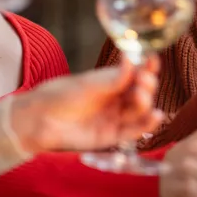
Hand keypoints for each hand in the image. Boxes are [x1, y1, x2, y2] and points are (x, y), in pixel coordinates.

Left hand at [8, 57, 162, 153]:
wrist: (40, 120)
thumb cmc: (62, 95)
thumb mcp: (90, 83)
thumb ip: (114, 77)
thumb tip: (132, 60)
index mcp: (113, 80)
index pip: (137, 72)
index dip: (147, 67)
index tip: (152, 61)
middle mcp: (118, 98)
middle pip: (142, 92)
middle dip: (147, 85)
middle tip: (143, 82)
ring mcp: (116, 117)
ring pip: (140, 111)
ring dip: (146, 103)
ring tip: (140, 97)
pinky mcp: (112, 136)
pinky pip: (134, 131)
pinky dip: (147, 125)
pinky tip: (156, 117)